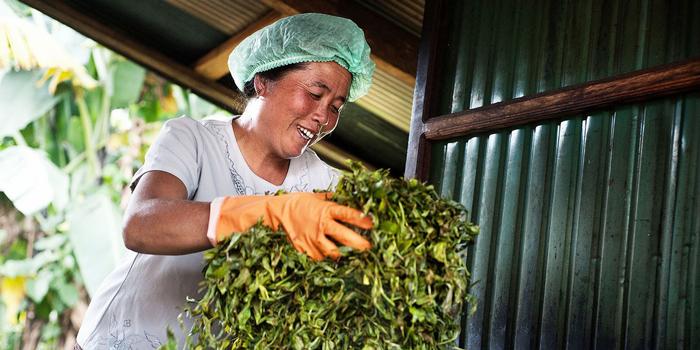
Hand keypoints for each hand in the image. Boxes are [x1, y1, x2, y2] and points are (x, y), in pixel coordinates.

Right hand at [208, 192, 372, 259]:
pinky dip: (327, 258)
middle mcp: (321, 225)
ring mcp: (313, 239)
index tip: (372, 223)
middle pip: (345, 236)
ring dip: (344, 253)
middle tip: (369, 246)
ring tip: (352, 255)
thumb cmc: (295, 203)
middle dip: (359, 242)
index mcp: (325, 210)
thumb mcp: (315, 196)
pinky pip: (320, 257)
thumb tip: (346, 196)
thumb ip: (331, 199)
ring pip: (334, 251)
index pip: (348, 214)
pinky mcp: (305, 249)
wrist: (273, 214)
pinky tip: (333, 258)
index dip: (361, 219)